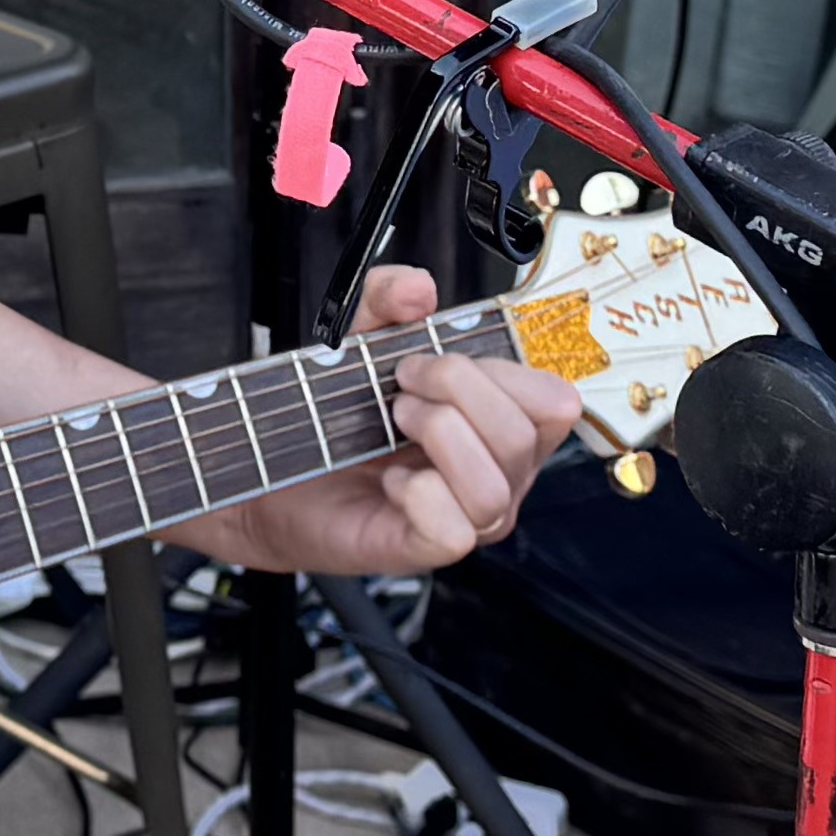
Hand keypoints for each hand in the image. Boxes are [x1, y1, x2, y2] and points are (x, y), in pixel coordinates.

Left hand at [172, 265, 580, 575]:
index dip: (502, 370)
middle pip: (522, 435)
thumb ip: (388, 298)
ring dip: (438, 436)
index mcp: (504, 424)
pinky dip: (418, 492)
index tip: (434, 357)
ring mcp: (471, 518)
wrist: (279, 469)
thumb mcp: (363, 338)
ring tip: (395, 423)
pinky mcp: (428, 547)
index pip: (556, 401)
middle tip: (402, 386)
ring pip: (493, 486)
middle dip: (458, 390)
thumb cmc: (337, 415)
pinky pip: (454, 528)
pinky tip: (391, 480)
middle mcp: (502, 474)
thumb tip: (418, 288)